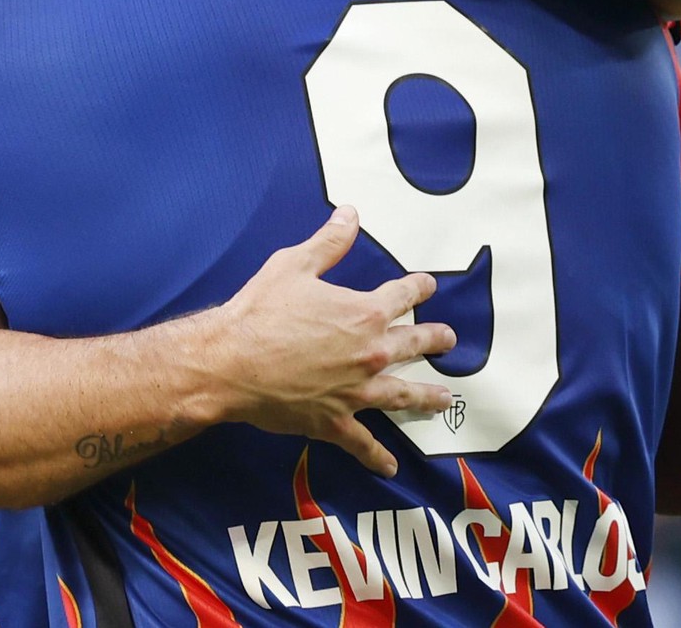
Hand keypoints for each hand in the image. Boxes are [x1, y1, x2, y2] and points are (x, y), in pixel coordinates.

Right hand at [198, 206, 456, 478]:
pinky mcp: (334, 421)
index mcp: (363, 313)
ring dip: (426, 396)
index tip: (428, 285)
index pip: (402, 295)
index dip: (418, 287)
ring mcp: (356, 392)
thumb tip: (351, 214)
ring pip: (401, 394)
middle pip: (413, 344)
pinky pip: (362, 443)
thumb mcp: (294, 265)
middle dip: (434, 340)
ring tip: (445, 400)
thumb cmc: (260, 312)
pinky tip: (391, 467)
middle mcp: (369, 353)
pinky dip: (377, 457)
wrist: (231, 363)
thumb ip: (329, 242)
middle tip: (449, 340)